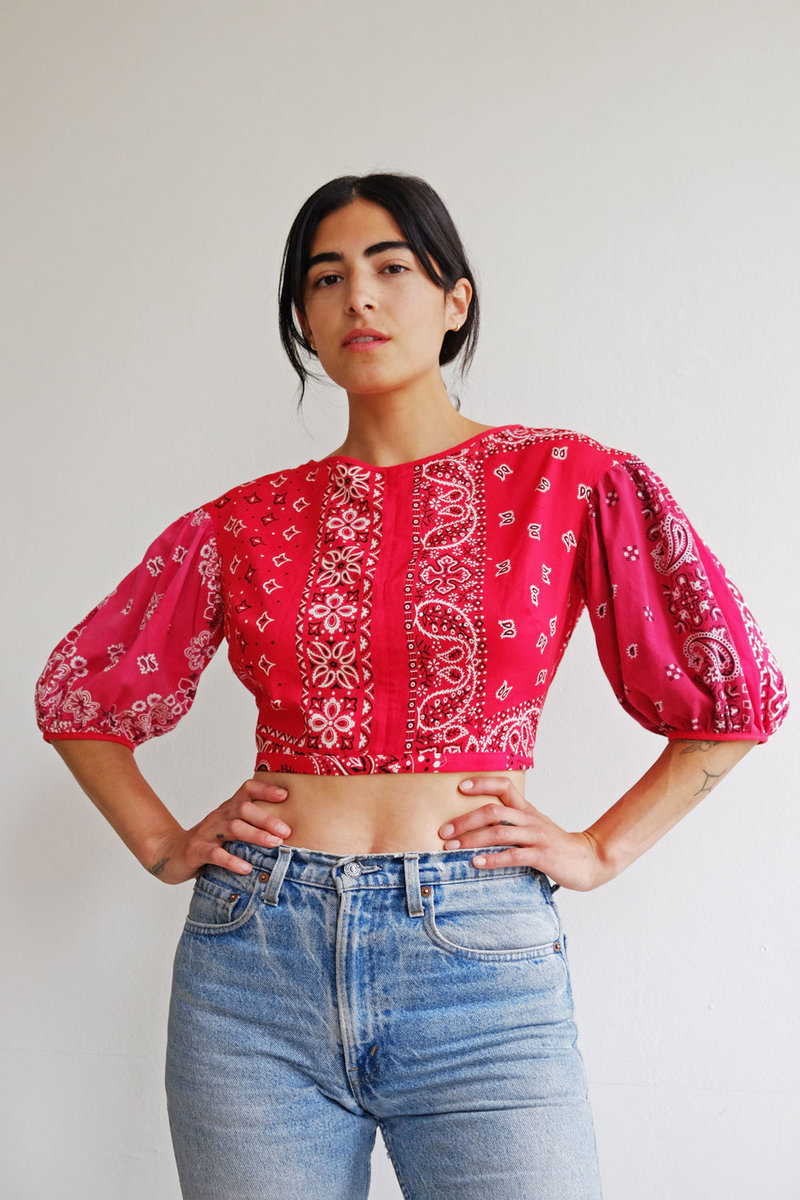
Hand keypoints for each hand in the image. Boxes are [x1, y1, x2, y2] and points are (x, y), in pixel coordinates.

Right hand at [149, 778, 291, 884]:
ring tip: (274, 844)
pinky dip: (232, 860)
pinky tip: (247, 868)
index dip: (265, 789)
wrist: (171, 854)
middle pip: (243, 809)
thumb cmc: (210, 842)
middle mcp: (218, 817)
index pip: (246, 790)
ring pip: (232, 829)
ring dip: (255, 835)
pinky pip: (215, 854)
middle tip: (287, 831)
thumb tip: (290, 832)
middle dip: (266, 818)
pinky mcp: (197, 852)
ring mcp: (206, 833)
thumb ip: (252, 826)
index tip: (285, 796)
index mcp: (228, 809)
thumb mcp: (230, 830)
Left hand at [439, 777, 609, 891]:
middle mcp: (530, 819)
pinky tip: (476, 863)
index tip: (460, 786)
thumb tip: (477, 825)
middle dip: (465, 820)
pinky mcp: (542, 856)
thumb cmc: (554, 845)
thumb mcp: (533, 827)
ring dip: (472, 840)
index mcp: (527, 810)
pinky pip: (513, 855)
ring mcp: (537, 837)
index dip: (482, 783)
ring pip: (499, 832)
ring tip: (451, 847)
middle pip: (493, 811)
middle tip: (443, 831)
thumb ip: (511, 824)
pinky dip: (492, 859)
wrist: (588, 860)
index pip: (504, 786)